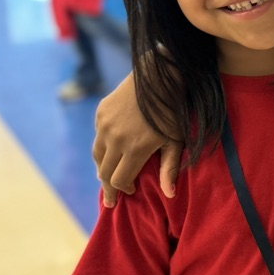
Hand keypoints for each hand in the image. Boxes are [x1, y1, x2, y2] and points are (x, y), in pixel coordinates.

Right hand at [92, 72, 180, 206]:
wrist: (158, 76)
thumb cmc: (172, 110)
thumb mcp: (176, 140)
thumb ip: (170, 168)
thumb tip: (169, 195)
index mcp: (134, 148)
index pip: (118, 180)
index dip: (123, 189)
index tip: (130, 191)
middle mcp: (115, 139)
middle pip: (104, 172)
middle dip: (108, 187)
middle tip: (111, 198)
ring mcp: (105, 125)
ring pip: (97, 156)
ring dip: (103, 168)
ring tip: (108, 176)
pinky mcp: (101, 113)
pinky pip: (98, 137)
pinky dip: (103, 148)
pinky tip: (112, 150)